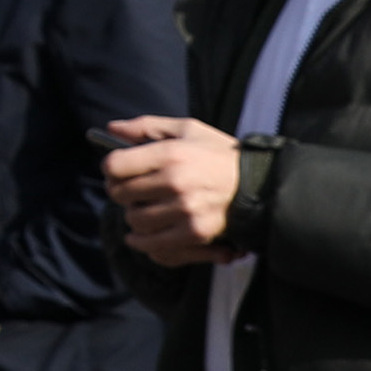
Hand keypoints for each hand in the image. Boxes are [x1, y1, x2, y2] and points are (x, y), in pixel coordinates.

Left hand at [102, 115, 248, 269]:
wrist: (260, 185)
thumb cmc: (219, 154)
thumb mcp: (187, 130)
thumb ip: (146, 126)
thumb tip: (110, 128)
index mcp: (171, 154)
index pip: (115, 165)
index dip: (110, 168)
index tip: (117, 170)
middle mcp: (175, 182)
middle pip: (120, 194)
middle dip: (120, 191)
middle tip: (129, 190)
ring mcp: (185, 210)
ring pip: (134, 219)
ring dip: (133, 215)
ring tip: (144, 208)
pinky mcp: (195, 233)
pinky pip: (152, 243)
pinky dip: (142, 240)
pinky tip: (141, 233)